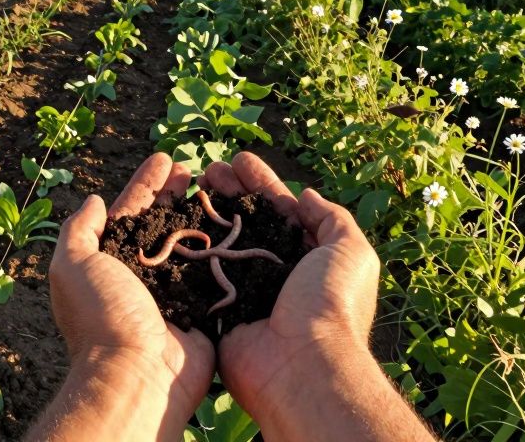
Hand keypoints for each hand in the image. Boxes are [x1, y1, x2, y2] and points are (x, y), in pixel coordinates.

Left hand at [32, 152, 214, 440]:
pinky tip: (239, 222)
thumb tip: (94, 201)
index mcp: (113, 260)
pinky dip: (227, 245)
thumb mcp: (73, 267)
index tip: (165, 158)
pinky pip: (218, 269)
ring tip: (219, 187)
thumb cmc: (103, 318)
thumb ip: (79, 231)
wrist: (138, 374)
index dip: (146, 183)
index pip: (131, 211)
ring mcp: (176, 288)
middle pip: (164, 221)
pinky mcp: (203, 305)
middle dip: (178, 193)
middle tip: (196, 169)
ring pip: (193, 240)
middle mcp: (144, 271)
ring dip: (204, 212)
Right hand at [201, 152, 430, 440]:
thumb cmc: (330, 303)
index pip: (279, 210)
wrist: (301, 364)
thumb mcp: (350, 251)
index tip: (238, 160)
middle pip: (246, 220)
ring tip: (188, 184)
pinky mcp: (219, 308)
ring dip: (206, 211)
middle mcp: (274, 271)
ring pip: (221, 241)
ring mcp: (244, 289)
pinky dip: (188, 248)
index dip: (260, 183)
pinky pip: (201, 273)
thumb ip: (332, 219)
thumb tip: (305, 196)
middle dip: (228, 191)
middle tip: (207, 169)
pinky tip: (173, 222)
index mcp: (305, 257)